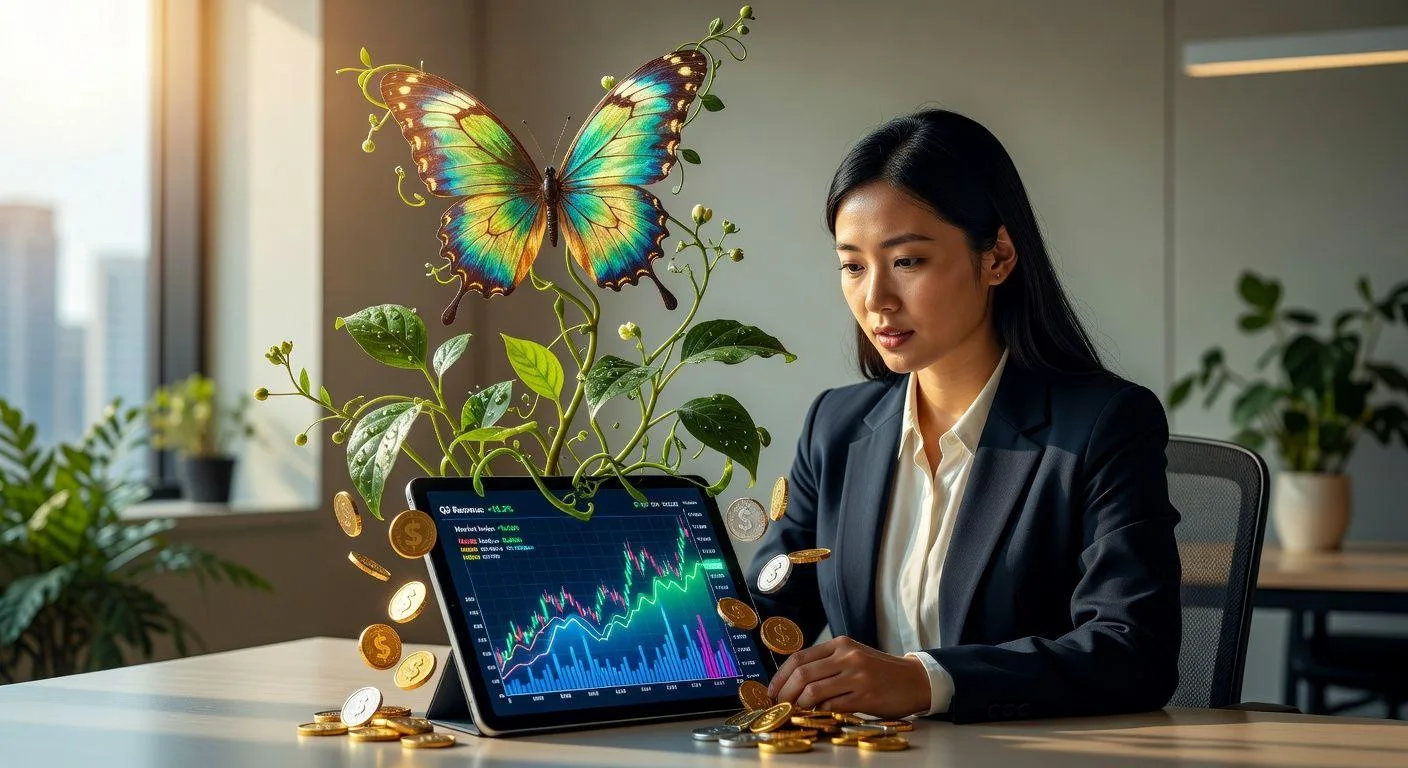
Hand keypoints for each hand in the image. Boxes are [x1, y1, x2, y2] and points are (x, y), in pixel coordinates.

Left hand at [766, 635, 930, 717]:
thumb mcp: (853, 657)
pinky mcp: (865, 696)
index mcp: (840, 644)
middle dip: (784, 693)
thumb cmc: (881, 672)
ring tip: (795, 713)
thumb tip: (793, 683)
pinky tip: (817, 717)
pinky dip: (820, 713)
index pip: (799, 658)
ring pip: (813, 691)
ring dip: (799, 705)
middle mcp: (847, 656)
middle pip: (802, 674)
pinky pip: (832, 705)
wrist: (916, 680)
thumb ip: (828, 664)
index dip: (780, 676)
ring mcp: (857, 675)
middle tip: (778, 706)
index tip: (772, 691)